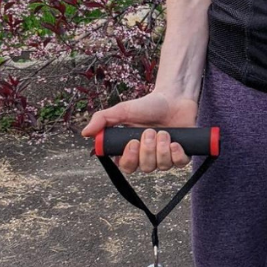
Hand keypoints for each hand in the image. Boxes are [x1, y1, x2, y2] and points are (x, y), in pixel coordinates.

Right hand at [82, 91, 199, 174]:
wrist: (173, 98)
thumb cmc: (147, 105)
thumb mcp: (122, 110)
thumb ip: (102, 120)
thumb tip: (85, 133)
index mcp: (132, 150)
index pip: (127, 167)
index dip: (129, 159)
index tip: (132, 143)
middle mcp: (148, 157)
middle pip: (145, 168)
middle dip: (148, 150)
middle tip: (150, 132)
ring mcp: (165, 158)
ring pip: (162, 166)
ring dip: (162, 148)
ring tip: (164, 132)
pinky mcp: (181, 155)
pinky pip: (179, 163)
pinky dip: (176, 154)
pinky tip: (175, 142)